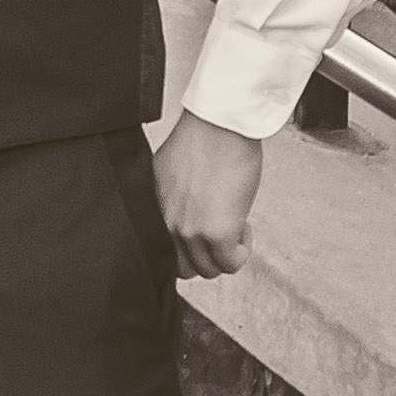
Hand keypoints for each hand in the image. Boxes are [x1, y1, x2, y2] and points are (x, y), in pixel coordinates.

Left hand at [151, 112, 263, 278]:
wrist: (219, 126)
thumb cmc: (201, 141)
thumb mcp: (170, 176)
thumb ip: (171, 202)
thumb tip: (184, 215)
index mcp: (152, 212)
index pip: (161, 253)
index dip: (186, 248)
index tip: (201, 237)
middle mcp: (166, 225)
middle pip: (184, 268)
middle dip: (206, 256)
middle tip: (220, 234)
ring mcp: (189, 232)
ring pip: (208, 269)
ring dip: (225, 253)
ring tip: (233, 224)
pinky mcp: (217, 233)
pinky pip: (230, 264)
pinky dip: (241, 252)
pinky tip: (243, 228)